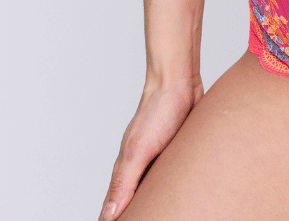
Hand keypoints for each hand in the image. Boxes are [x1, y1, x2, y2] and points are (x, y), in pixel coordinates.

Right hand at [99, 77, 200, 219]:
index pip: (113, 205)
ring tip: (158, 215)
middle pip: (132, 201)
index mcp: (126, 168)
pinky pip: (170, 177)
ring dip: (153, 204)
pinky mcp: (175, 152)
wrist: (180, 81)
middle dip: (134, 214)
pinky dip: (170, 189)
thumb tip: (109, 215)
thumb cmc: (158, 110)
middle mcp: (140, 165)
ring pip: (152, 190)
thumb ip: (125, 181)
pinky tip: (178, 196)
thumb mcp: (140, 149)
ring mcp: (157, 158)